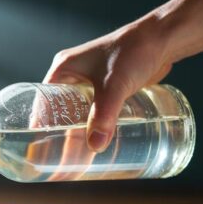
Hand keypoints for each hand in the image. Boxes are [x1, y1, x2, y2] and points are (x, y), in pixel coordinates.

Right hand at [43, 17, 173, 151]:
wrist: (163, 40)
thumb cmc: (135, 50)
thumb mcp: (114, 85)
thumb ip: (104, 115)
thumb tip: (96, 145)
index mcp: (63, 70)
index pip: (43, 103)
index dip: (39, 125)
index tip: (38, 147)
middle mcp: (73, 77)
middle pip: (59, 113)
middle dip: (58, 137)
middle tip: (54, 161)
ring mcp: (90, 84)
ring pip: (77, 117)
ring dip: (76, 137)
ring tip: (73, 163)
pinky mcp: (107, 91)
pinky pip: (93, 115)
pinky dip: (92, 130)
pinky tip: (94, 146)